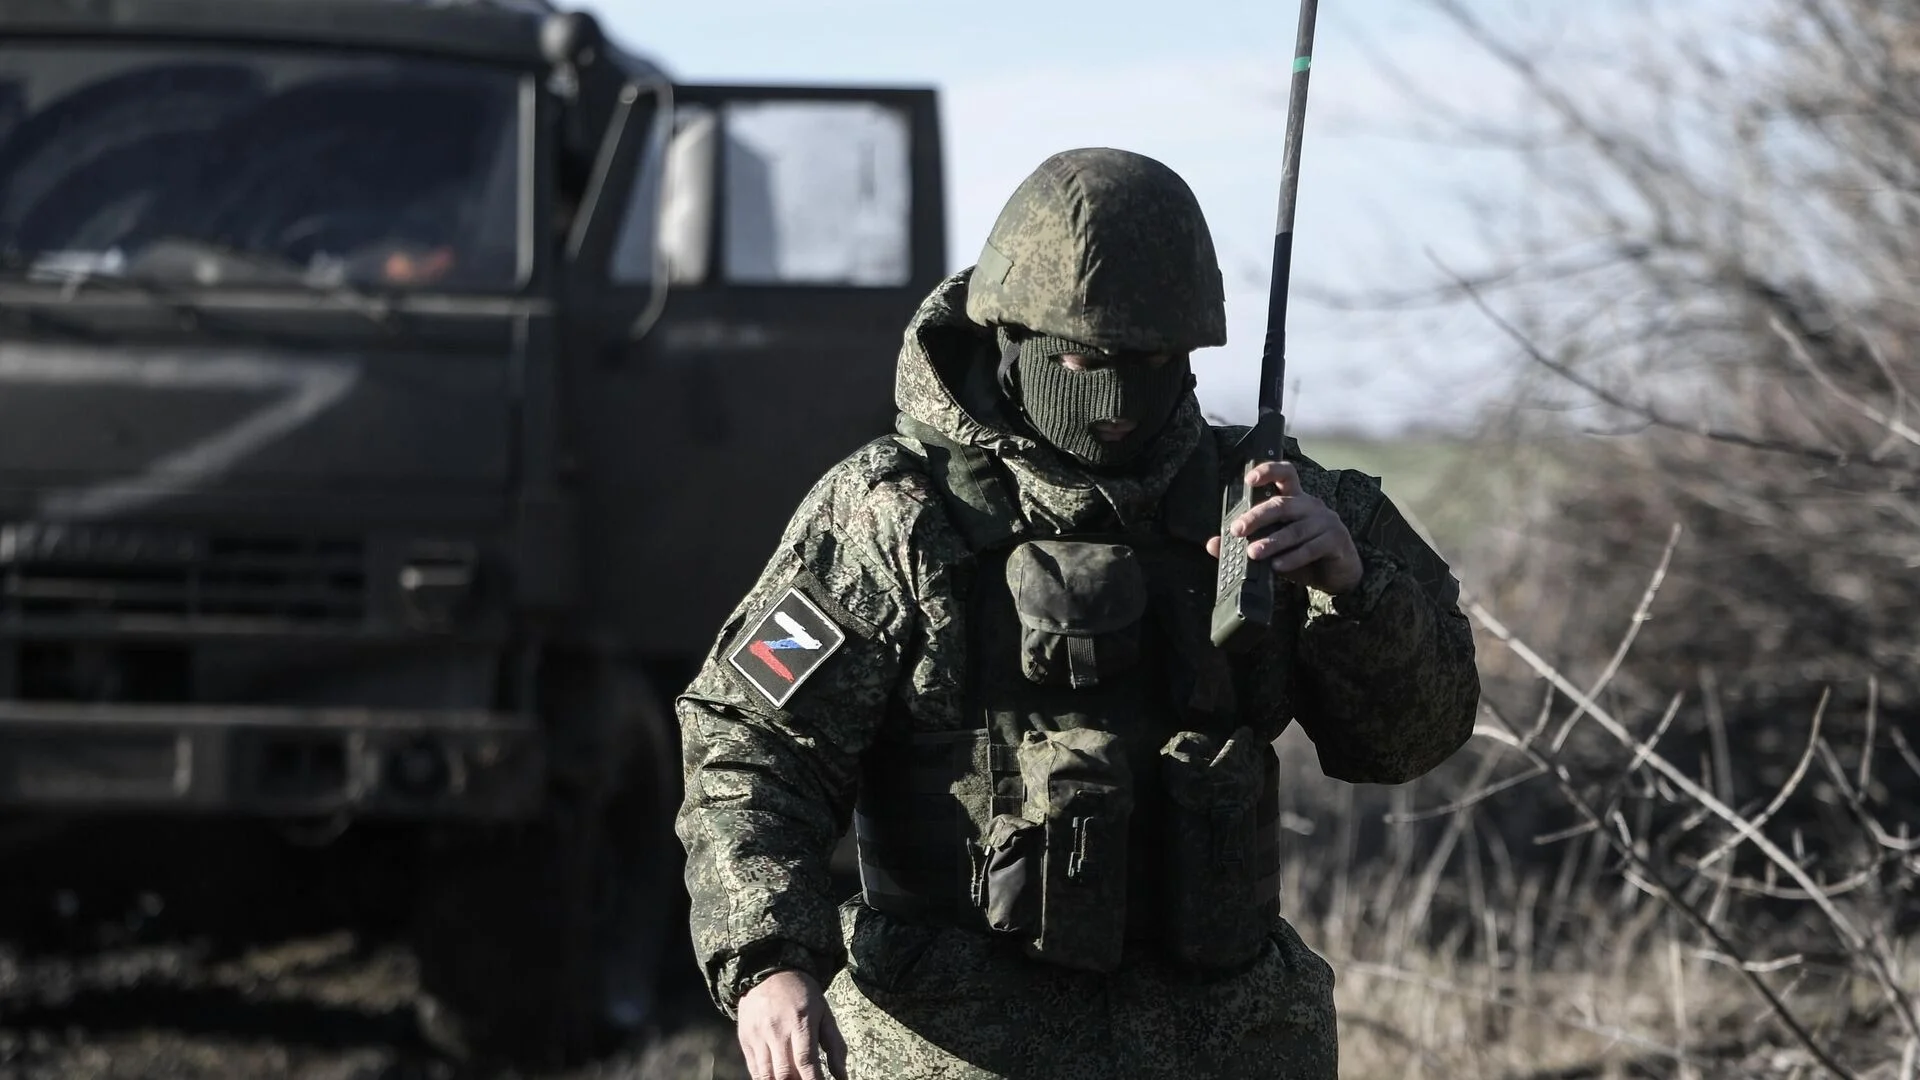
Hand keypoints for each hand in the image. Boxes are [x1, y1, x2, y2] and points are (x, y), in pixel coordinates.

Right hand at [737, 969, 847, 1079]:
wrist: (766, 971)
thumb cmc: (801, 993)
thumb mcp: (823, 1012)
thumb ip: (835, 1045)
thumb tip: (842, 1075)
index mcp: (800, 1021)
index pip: (806, 1061)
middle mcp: (776, 1030)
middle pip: (785, 1072)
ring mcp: (758, 1036)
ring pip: (767, 1075)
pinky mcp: (745, 1040)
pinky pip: (755, 1070)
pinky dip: (766, 1079)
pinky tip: (777, 1079)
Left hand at [1206, 461, 1363, 594]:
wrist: (1338, 574)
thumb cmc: (1303, 555)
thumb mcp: (1273, 548)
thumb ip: (1246, 542)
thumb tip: (1213, 544)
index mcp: (1296, 499)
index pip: (1285, 474)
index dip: (1269, 471)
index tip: (1249, 479)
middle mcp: (1311, 505)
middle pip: (1283, 504)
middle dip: (1257, 516)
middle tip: (1237, 530)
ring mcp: (1326, 521)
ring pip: (1295, 528)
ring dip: (1272, 541)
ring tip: (1253, 553)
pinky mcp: (1336, 540)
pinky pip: (1312, 547)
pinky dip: (1293, 557)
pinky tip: (1278, 566)